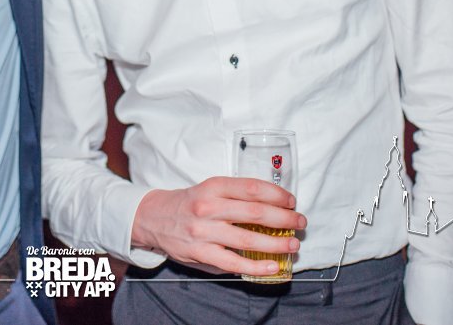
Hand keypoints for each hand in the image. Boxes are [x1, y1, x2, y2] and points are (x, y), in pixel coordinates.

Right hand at [131, 176, 305, 275]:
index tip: (291, 200)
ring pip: (248, 239)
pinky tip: (273, 266)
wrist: (153, 218)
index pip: (251, 188)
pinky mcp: (200, 253)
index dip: (276, 194)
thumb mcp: (209, 189)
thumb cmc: (188, 203)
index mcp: (212, 186)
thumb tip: (273, 206)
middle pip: (255, 212)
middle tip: (300, 222)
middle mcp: (208, 207)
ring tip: (292, 245)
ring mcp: (203, 232)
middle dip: (284, 218)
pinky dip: (257, 266)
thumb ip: (235, 196)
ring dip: (276, 243)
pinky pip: (234, 263)